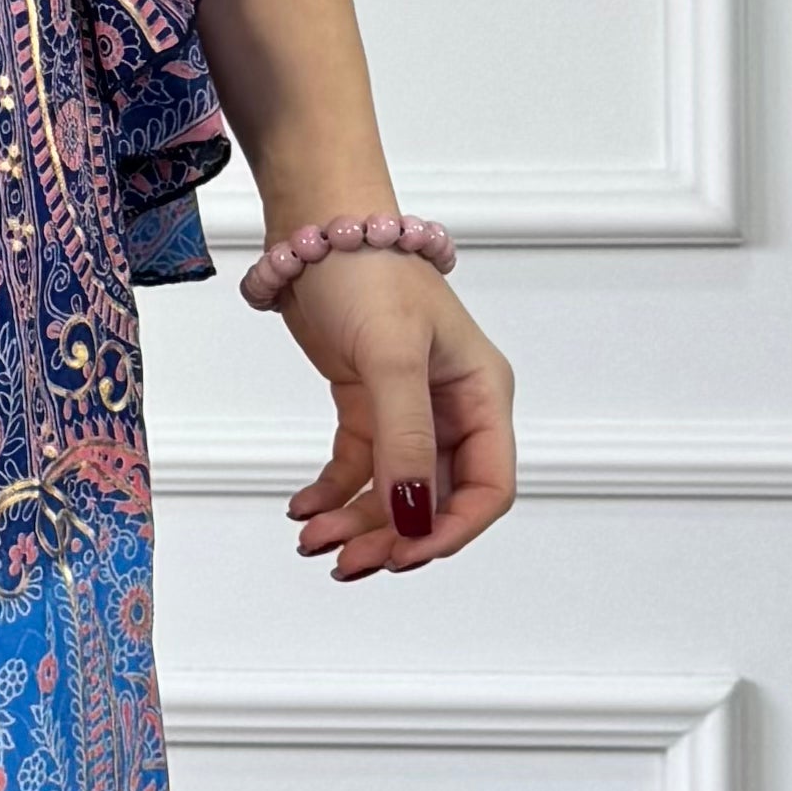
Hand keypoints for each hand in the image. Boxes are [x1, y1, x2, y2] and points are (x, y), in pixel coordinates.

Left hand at [276, 254, 516, 578]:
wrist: (314, 228)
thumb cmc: (367, 272)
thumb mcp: (391, 356)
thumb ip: (405, 439)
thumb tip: (415, 516)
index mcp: (482, 396)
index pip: (487, 488)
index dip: (450, 530)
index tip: (404, 555)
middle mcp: (452, 408)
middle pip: (435, 498)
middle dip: (393, 535)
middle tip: (346, 562)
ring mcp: (408, 408)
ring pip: (392, 489)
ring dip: (357, 522)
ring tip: (312, 541)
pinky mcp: (366, 401)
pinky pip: (357, 466)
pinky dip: (333, 493)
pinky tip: (304, 508)